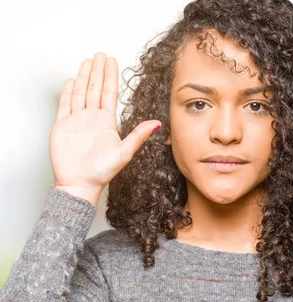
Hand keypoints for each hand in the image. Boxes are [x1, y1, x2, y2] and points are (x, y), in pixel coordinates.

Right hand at [50, 52, 160, 204]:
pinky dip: (68, 92)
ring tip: (87, 61)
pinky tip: (71, 81)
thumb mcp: (125, 152)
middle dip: (98, 71)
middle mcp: (92, 119)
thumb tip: (158, 123)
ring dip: (83, 77)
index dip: (110, 76)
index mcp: (107, 122)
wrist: (80, 184)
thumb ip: (139, 135)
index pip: (109, 93)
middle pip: (95, 88)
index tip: (112, 61)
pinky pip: (65, 105)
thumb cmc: (102, 172)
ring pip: (80, 93)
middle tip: (100, 54)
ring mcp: (77, 121)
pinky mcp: (62, 126)